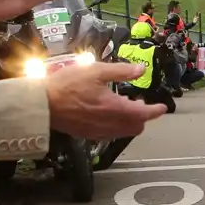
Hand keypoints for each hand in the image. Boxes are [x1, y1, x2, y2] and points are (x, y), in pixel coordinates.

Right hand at [44, 61, 166, 137]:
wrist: (42, 104)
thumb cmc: (67, 84)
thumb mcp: (96, 71)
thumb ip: (121, 71)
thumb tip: (141, 70)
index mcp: (114, 108)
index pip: (143, 114)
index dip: (155, 111)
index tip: (162, 107)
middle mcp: (109, 124)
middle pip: (136, 127)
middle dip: (143, 117)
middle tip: (141, 103)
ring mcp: (98, 132)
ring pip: (123, 132)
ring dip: (130, 122)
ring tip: (125, 106)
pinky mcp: (87, 135)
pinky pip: (110, 134)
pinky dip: (117, 127)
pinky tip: (109, 114)